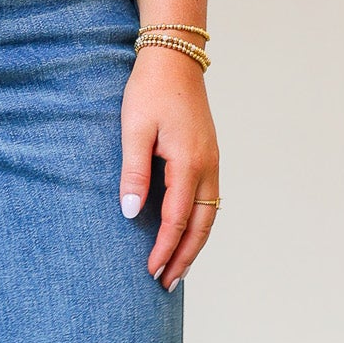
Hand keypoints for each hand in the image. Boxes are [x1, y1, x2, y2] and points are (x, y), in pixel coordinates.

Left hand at [118, 44, 219, 290]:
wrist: (175, 57)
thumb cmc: (150, 90)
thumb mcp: (134, 130)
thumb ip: (133, 173)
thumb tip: (131, 213)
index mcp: (189, 163)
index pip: (178, 220)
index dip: (164, 249)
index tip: (151, 272)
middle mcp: (207, 167)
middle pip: (201, 226)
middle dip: (184, 258)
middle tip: (167, 285)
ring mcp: (212, 163)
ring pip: (209, 217)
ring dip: (194, 246)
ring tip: (177, 270)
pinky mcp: (208, 158)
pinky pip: (208, 202)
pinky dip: (198, 226)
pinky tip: (186, 237)